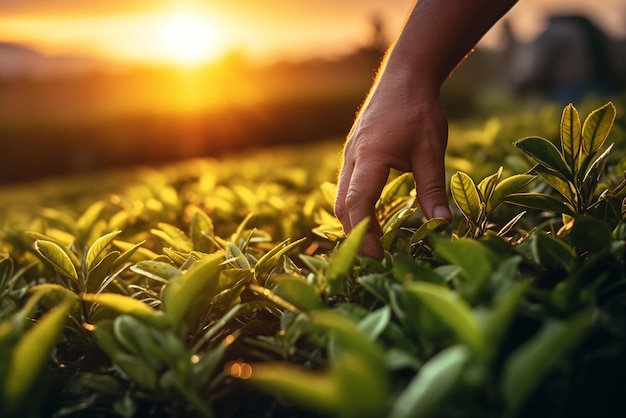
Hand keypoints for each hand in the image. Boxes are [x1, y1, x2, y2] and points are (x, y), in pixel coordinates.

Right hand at [335, 69, 451, 258]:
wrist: (404, 77)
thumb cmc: (419, 109)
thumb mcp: (431, 149)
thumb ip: (432, 188)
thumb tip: (441, 223)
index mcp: (370, 156)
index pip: (358, 204)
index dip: (365, 233)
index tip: (378, 256)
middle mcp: (353, 158)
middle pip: (343, 206)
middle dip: (355, 235)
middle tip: (375, 258)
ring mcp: (350, 155)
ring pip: (342, 198)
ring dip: (355, 222)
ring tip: (375, 243)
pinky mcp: (354, 154)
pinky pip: (347, 187)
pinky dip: (356, 208)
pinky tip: (373, 217)